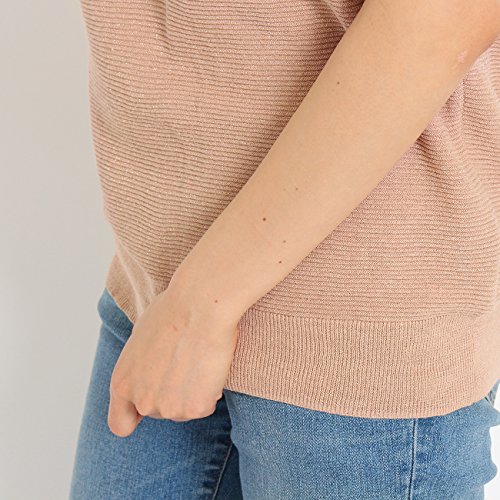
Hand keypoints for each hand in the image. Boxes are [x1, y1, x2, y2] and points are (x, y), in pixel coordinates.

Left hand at [107, 281, 239, 436]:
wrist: (199, 306)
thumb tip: (147, 370)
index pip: (120, 424)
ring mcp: (169, 408)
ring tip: (198, 360)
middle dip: (171, 395)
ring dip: (191, 393)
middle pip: (159, 412)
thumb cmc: (171, 311)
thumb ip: (138, 367)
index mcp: (122, 384)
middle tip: (184, 364)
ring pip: (184, 410)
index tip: (149, 403)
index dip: (134, 416)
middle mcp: (142, 402)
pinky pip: (206, 405)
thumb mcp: (139, 339)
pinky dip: (210, 391)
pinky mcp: (196, 408)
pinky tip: (209, 364)